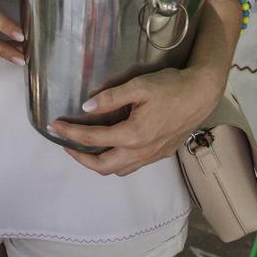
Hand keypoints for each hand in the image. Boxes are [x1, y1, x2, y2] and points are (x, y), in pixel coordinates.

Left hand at [49, 65, 224, 175]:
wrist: (202, 95)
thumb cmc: (171, 87)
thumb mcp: (139, 86)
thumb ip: (111, 97)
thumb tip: (86, 107)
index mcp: (132, 134)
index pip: (92, 138)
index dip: (70, 133)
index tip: (54, 126)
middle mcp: (141, 151)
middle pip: (102, 166)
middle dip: (80, 158)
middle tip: (66, 144)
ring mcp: (152, 155)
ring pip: (119, 170)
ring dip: (98, 163)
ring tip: (86, 148)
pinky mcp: (161, 154)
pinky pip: (133, 166)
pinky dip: (116, 161)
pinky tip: (113, 147)